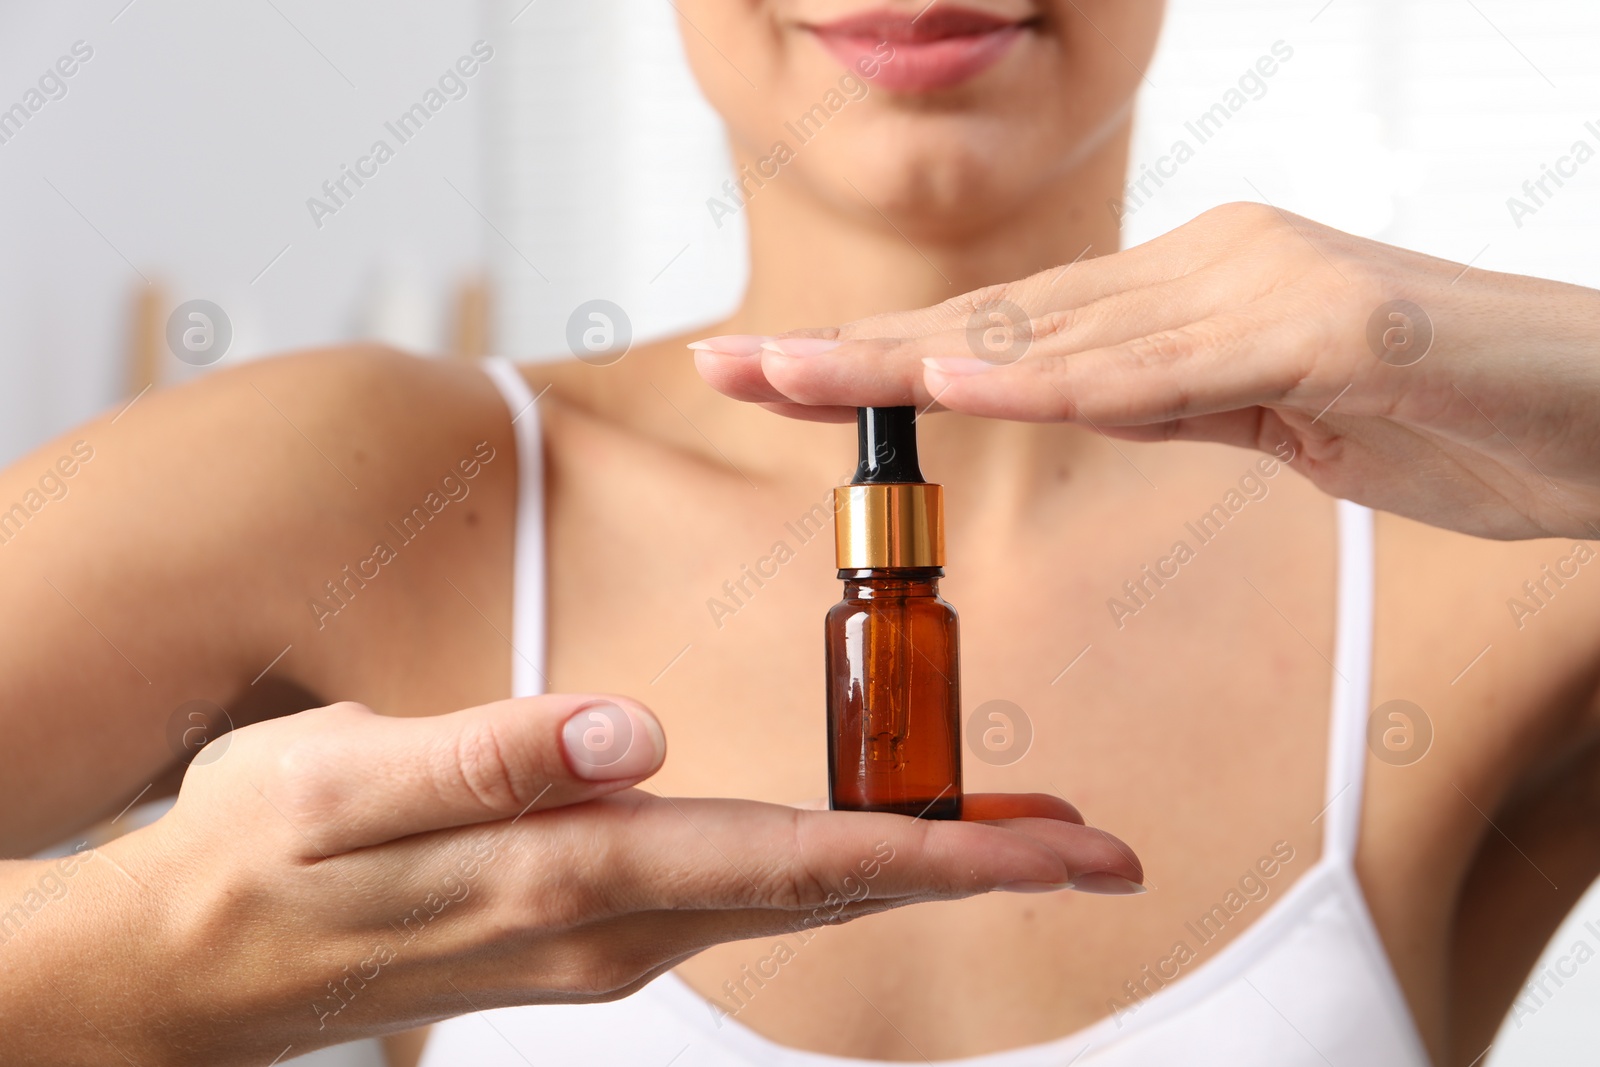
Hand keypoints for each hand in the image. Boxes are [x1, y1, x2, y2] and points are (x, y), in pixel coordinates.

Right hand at [0, 695, 1137, 1065]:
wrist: (187, 965)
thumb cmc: (257, 863)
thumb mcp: (342, 786)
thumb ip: (489, 760)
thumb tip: (629, 730)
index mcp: (580, 877)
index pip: (806, 864)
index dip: (949, 855)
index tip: (1067, 850)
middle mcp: (616, 923)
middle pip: (832, 891)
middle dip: (969, 865)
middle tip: (1089, 842)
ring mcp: (603, 934)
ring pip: (793, 896)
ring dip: (910, 863)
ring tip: (1010, 831)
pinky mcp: (580, 920)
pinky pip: (736, 892)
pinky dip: (827, 863)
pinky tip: (857, 838)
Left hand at [694, 202, 1599, 539]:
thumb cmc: (1458, 418)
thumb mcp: (1284, 419)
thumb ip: (1180, 397)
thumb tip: (1078, 399)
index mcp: (1189, 291)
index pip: (1009, 331)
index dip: (883, 356)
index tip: (779, 376)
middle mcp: (1206, 267)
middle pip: (998, 318)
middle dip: (849, 349)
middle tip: (723, 366)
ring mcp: (1261, 284)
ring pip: (1054, 331)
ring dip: (908, 360)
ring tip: (786, 374)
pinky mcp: (1326, 324)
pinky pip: (1165, 365)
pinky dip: (1056, 383)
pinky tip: (958, 389)